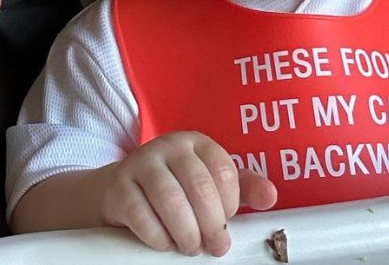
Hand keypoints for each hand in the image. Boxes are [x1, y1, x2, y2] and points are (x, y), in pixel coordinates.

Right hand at [99, 131, 276, 256]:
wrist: (121, 190)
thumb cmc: (174, 189)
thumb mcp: (210, 185)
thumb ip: (242, 189)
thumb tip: (270, 196)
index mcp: (196, 143)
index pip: (223, 170)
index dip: (229, 203)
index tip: (227, 220)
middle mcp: (168, 146)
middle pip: (199, 186)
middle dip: (211, 224)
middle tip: (214, 245)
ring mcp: (141, 163)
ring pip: (171, 200)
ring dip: (185, 233)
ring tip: (189, 245)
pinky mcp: (118, 185)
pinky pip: (140, 214)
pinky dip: (157, 236)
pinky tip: (164, 241)